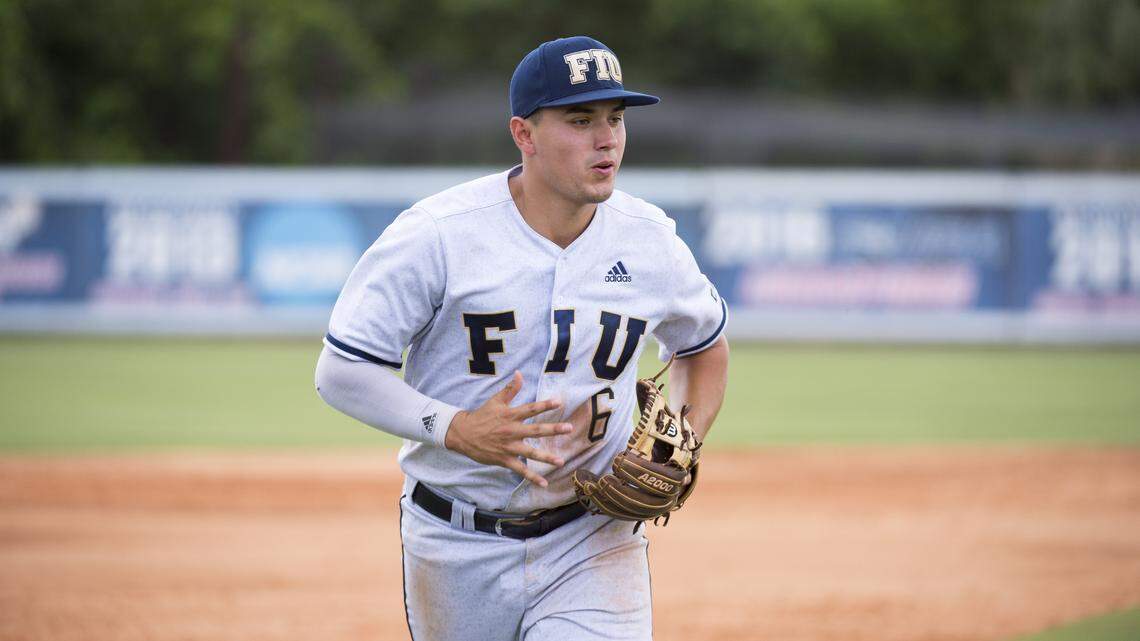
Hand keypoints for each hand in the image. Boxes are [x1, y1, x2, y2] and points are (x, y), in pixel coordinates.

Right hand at [444, 371, 572, 486]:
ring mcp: (508, 447)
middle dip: (553, 429)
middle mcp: (511, 431)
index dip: (544, 405)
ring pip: (530, 453)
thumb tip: (519, 373)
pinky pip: (520, 470)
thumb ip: (510, 389)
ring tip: (561, 461)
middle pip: (535, 430)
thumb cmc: (481, 416)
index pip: (530, 409)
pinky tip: (544, 483)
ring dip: (546, 457)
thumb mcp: (495, 401)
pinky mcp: (504, 459)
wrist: (462, 434)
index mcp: (510, 415)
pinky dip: (532, 477)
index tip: (559, 402)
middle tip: (569, 428)